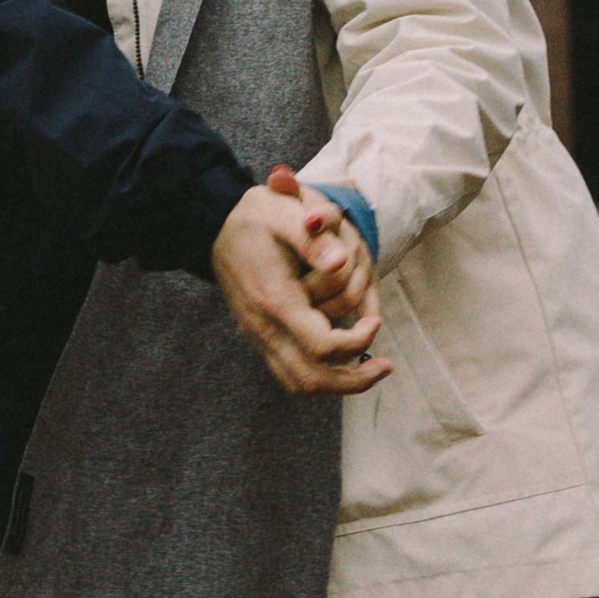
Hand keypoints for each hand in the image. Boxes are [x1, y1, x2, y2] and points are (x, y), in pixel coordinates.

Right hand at [212, 185, 389, 398]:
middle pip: (312, 379)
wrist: (212, 224)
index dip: (358, 340)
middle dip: (354, 380)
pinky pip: (289, 372)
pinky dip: (319, 374)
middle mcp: (263, 328)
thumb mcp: (284, 214)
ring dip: (338, 383)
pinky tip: (342, 357)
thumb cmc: (254, 217)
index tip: (375, 321)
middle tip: (385, 366)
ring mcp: (258, 336)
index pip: (323, 346)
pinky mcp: (258, 336)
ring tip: (369, 368)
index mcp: (275, 301)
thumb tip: (341, 260)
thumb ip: (314, 239)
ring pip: (298, 383)